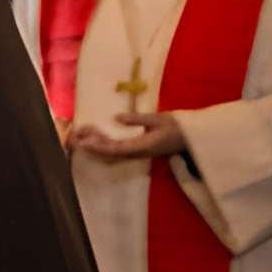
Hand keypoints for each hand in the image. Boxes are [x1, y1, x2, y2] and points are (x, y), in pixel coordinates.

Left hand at [69, 110, 185, 160]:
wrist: (194, 137)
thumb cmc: (179, 126)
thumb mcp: (159, 118)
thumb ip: (138, 119)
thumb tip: (117, 118)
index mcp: (143, 147)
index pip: (116, 149)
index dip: (98, 147)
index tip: (84, 143)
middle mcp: (139, 153)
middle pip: (111, 153)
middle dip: (93, 146)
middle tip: (77, 135)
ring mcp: (139, 153)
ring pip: (114, 153)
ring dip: (98, 145)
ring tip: (84, 134)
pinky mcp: (140, 150)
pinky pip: (119, 150)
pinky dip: (106, 144)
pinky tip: (98, 137)